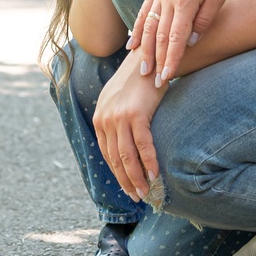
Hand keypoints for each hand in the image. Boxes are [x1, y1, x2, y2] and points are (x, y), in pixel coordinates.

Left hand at [93, 52, 166, 201]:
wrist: (148, 58)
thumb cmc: (138, 81)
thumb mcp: (121, 100)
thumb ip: (119, 120)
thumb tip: (127, 143)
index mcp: (100, 118)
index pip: (107, 154)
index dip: (117, 173)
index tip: (128, 186)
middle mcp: (106, 119)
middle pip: (115, 159)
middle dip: (126, 181)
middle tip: (137, 197)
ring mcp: (119, 117)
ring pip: (127, 156)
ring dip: (137, 178)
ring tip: (146, 192)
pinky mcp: (135, 114)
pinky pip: (143, 145)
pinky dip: (149, 162)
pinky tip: (155, 174)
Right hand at [126, 0, 230, 86]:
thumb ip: (205, 18)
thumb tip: (191, 42)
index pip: (176, 37)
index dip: (171, 59)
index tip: (167, 77)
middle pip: (159, 35)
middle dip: (156, 60)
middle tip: (153, 82)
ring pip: (148, 26)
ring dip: (144, 50)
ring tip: (142, 70)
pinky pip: (143, 13)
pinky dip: (137, 31)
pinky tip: (132, 46)